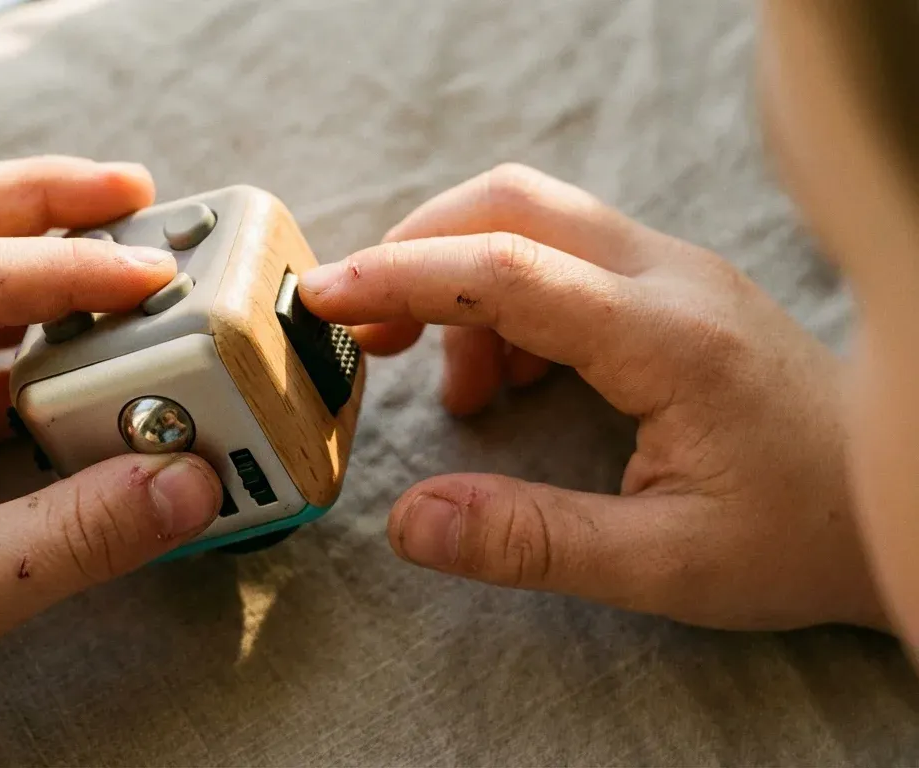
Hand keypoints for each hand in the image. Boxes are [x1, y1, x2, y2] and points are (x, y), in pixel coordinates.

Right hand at [299, 163, 885, 632]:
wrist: (902, 502)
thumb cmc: (800, 536)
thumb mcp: (666, 565)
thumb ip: (533, 541)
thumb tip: (409, 522)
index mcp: (669, 338)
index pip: (507, 269)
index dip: (399, 275)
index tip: (319, 299)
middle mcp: (672, 279)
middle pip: (515, 203)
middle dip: (416, 250)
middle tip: (361, 328)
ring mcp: (676, 274)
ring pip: (537, 220)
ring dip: (460, 280)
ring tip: (448, 389)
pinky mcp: (673, 289)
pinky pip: (565, 256)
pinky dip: (504, 302)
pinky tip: (505, 381)